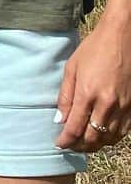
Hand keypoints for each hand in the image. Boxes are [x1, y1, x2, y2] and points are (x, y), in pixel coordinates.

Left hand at [55, 16, 130, 152]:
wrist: (123, 37)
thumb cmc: (94, 48)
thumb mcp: (72, 68)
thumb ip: (65, 96)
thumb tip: (59, 120)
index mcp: (87, 93)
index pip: (74, 128)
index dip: (65, 141)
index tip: (59, 144)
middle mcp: (107, 104)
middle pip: (92, 138)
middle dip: (79, 146)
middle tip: (71, 145)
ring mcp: (123, 107)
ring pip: (108, 139)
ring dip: (95, 144)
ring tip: (84, 142)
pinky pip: (122, 132)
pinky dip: (111, 137)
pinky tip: (102, 134)